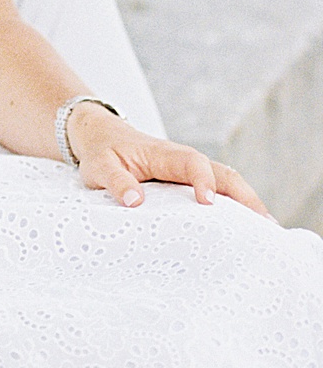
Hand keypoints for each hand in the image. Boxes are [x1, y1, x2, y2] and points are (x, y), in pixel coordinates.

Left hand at [67, 102, 272, 216]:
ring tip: (268, 231)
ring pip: (226, 181)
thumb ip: (116, 181)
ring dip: (247, 202)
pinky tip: (248, 229)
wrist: (100, 136)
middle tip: (265, 224)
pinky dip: (235, 206)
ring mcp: (188, 170)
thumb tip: (135, 202)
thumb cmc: (102, 152)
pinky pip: (218, 190)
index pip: (192, 163)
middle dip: (245, 195)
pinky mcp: (188, 181)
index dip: (203, 180)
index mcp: (163, 153)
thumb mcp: (99, 166)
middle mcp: (182, 160)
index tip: (207, 203)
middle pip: (222, 172)